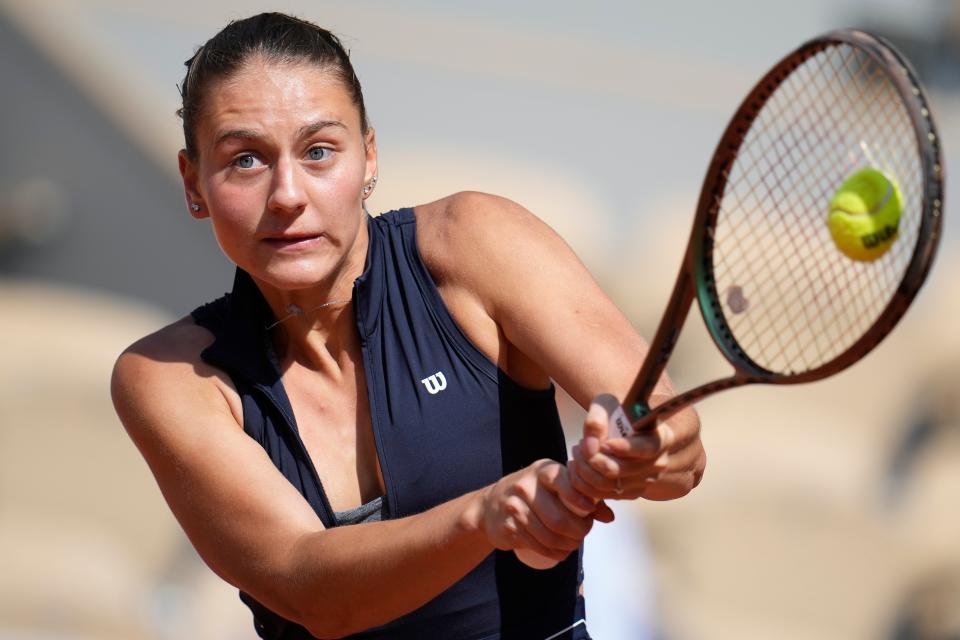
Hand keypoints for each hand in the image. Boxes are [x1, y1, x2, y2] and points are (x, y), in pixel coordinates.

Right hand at [479, 459, 611, 563]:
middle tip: (583, 534)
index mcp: (542, 471)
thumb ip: (582, 496)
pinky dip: (554, 553)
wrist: (490, 506)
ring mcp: (514, 507)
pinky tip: (561, 551)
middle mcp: (525, 486)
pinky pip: (537, 545)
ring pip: (549, 535)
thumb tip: (609, 516)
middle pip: (559, 518)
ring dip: (567, 545)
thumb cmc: (533, 494)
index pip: (564, 483)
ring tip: (573, 544)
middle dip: (577, 532)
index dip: (581, 500)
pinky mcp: (508, 527)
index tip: (589, 513)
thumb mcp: (554, 486)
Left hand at [569, 395, 705, 501]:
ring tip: (578, 453)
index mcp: (661, 437)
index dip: (625, 448)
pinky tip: (580, 466)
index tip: (605, 443)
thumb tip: (590, 445)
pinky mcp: (633, 493)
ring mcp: (647, 481)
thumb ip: (597, 419)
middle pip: (619, 469)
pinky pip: (604, 495)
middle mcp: (658, 463)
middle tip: (579, 445)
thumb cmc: (620, 412)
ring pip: (608, 484)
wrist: (632, 429)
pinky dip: (585, 483)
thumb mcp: (608, 404)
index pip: (648, 447)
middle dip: (590, 459)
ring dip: (584, 471)